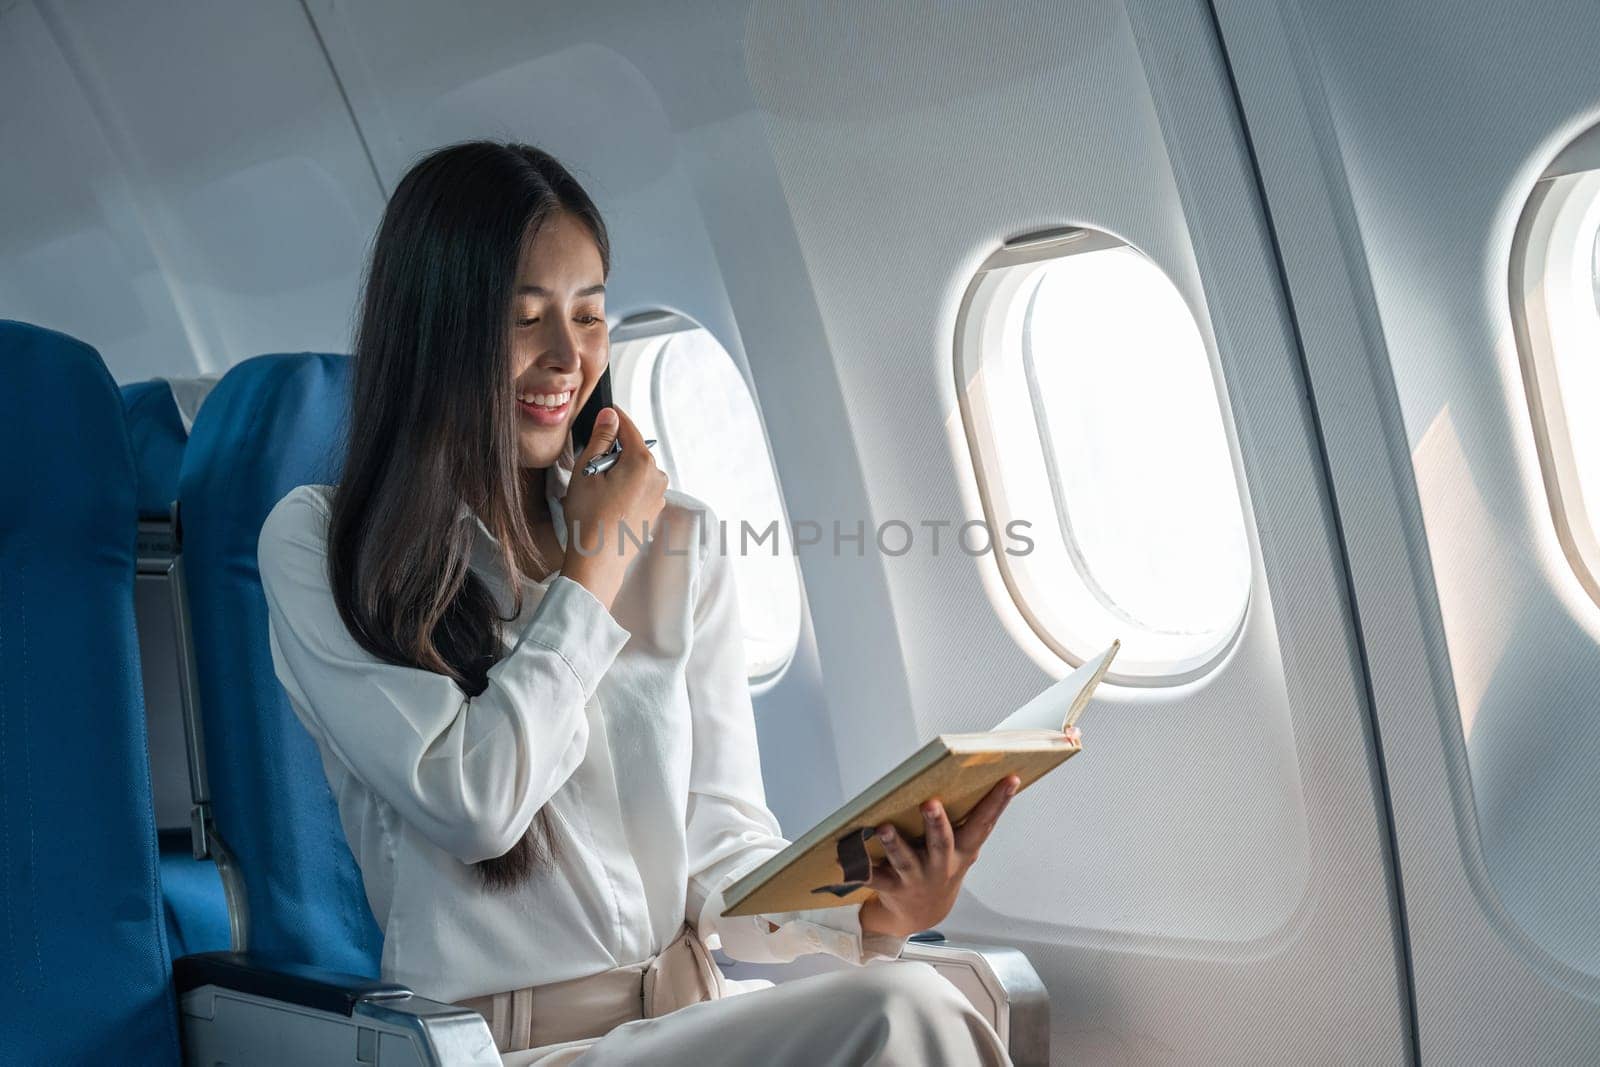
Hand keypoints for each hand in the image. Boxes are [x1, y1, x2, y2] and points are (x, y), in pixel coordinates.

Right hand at [558, 406, 667, 609]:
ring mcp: (658, 497)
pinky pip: (639, 490)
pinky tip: (607, 504)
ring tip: (597, 491)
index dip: (615, 418)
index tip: (607, 410)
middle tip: (590, 467)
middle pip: (634, 451)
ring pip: (636, 471)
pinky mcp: (654, 512)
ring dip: (619, 472)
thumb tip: (610, 416)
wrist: (598, 561)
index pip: (629, 428)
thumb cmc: (590, 518)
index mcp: (642, 463)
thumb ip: (601, 439)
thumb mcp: (587, 471)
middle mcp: (657, 477)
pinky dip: (625, 489)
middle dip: (613, 452)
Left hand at [858, 774, 1021, 939]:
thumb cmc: (940, 869)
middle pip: (941, 843)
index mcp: (962, 852)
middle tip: (931, 804)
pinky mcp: (891, 887)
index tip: (1010, 779)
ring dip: (895, 843)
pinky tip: (845, 858)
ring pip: (904, 860)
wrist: (921, 915)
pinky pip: (872, 876)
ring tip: (884, 827)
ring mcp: (916, 878)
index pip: (984, 824)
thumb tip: (973, 776)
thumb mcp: (960, 850)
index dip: (999, 802)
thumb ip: (966, 821)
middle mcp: (940, 866)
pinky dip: (858, 868)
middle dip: (936, 824)